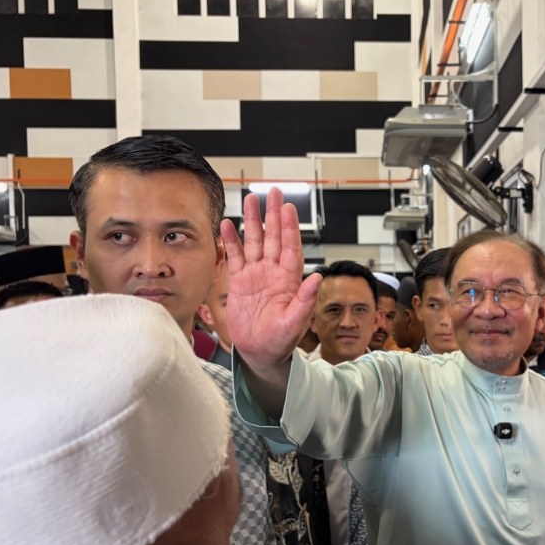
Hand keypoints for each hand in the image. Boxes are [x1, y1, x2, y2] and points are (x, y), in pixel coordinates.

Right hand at [221, 189, 321, 371]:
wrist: (259, 352)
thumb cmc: (280, 341)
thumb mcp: (295, 323)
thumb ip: (305, 301)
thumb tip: (317, 278)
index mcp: (290, 280)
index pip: (290, 248)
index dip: (289, 228)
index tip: (288, 208)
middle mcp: (274, 272)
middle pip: (273, 237)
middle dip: (273, 215)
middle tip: (273, 192)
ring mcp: (256, 275)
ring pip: (254, 242)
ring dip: (252, 221)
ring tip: (251, 199)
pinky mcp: (239, 281)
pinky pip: (235, 257)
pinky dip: (230, 241)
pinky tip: (227, 225)